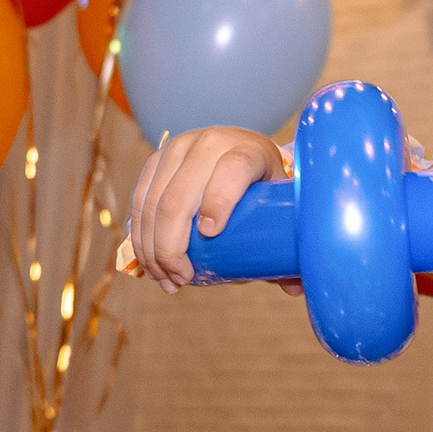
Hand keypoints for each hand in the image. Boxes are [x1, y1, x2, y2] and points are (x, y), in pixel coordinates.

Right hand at [127, 126, 289, 290]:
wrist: (242, 151)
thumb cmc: (264, 187)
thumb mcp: (281, 206)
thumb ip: (288, 244)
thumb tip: (293, 288)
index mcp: (248, 150)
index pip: (232, 170)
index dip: (219, 202)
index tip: (210, 235)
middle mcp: (210, 143)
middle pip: (180, 197)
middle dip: (172, 247)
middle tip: (183, 279)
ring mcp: (178, 149)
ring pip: (153, 203)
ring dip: (153, 249)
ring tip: (166, 280)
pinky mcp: (156, 160)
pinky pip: (139, 200)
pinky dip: (140, 237)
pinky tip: (149, 264)